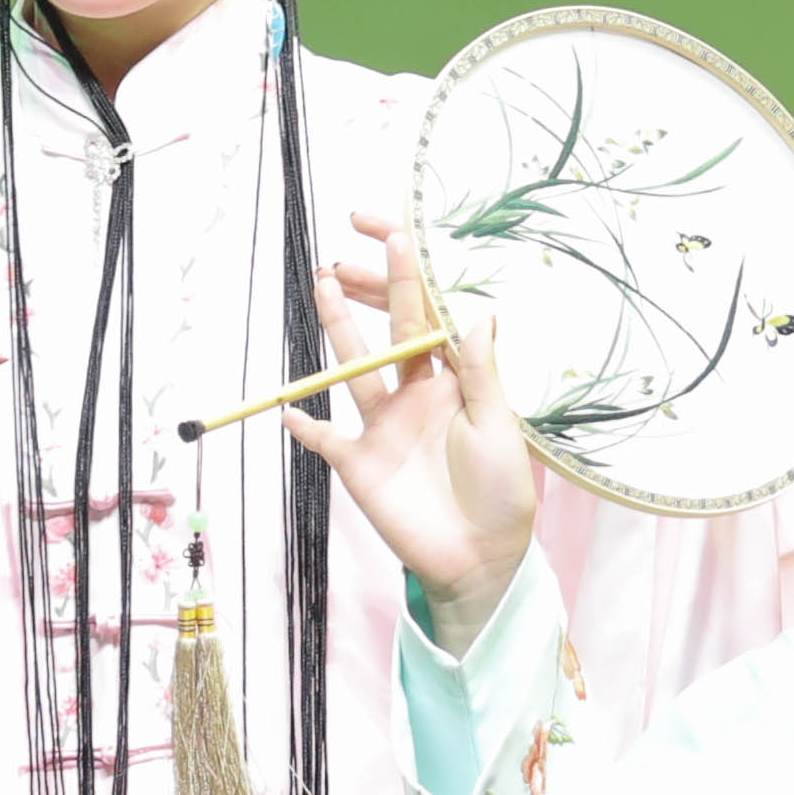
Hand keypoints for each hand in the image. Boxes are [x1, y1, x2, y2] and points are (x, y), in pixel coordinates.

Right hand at [306, 209, 545, 641]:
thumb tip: (478, 311)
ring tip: (323, 287)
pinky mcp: (360, 463)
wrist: (480, 560)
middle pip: (386, 330)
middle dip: (366, 290)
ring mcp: (383, 426)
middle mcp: (414, 394)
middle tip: (343, 256)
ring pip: (353, 368)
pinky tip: (292, 408)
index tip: (394, 234)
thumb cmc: (501, 493)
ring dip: (339, 330)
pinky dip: (306, 425)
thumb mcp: (498, 428)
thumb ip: (480, 374)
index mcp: (452, 380)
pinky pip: (325, 439)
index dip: (412, 276)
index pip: (429, 317)